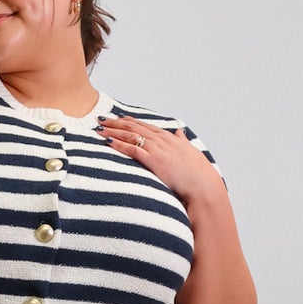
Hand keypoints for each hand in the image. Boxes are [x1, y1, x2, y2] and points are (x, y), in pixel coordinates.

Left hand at [97, 118, 224, 205]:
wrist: (203, 185)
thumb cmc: (198, 173)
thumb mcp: (191, 152)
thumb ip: (183, 141)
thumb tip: (180, 132)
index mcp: (171, 138)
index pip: (147, 126)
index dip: (132, 121)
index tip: (121, 118)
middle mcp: (163, 140)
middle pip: (135, 127)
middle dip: (117, 122)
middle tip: (103, 119)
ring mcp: (157, 149)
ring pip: (131, 135)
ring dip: (114, 131)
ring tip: (100, 128)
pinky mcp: (153, 160)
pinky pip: (132, 149)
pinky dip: (118, 144)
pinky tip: (107, 141)